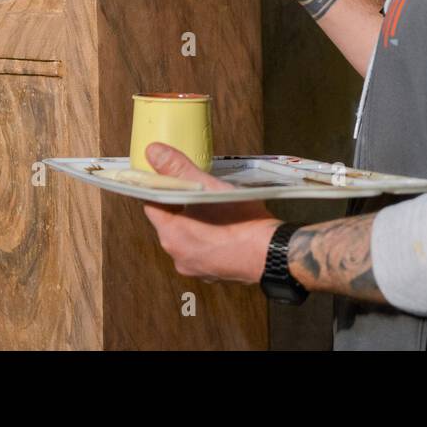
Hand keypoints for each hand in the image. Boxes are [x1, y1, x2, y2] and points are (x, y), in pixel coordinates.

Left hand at [140, 142, 283, 284]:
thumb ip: (180, 169)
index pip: (153, 206)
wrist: (273, 254)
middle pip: (168, 222)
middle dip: (179, 204)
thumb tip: (154, 152)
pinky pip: (201, 251)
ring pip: (185, 238)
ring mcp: (195, 268)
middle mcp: (178, 257)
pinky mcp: (212, 273)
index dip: (159, 188)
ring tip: (211, 206)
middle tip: (196, 188)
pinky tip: (222, 227)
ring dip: (193, 222)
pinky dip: (206, 238)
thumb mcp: (210, 188)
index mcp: (172, 236)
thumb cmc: (243, 222)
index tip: (169, 177)